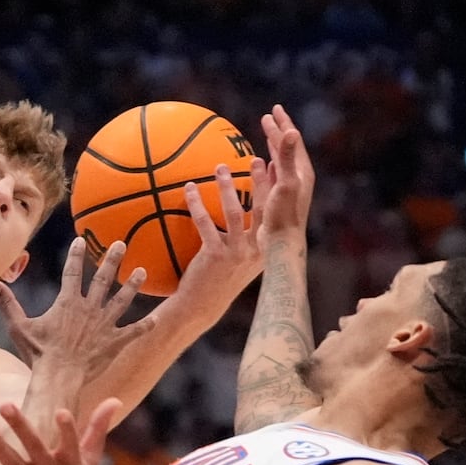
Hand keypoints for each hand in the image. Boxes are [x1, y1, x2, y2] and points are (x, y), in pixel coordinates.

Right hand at [0, 238, 153, 375]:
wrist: (60, 376)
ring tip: (142, 271)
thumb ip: (7, 304)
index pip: (72, 272)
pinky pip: (133, 331)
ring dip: (132, 285)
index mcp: (67, 303)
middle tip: (122, 243)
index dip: (75, 255)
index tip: (79, 239)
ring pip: (122, 300)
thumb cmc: (38, 353)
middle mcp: (89, 309)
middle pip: (103, 279)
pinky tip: (156, 319)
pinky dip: (145, 325)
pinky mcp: (115, 342)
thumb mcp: (19, 327)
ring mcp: (104, 325)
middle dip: (112, 259)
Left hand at [0, 399, 117, 464]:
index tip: (61, 412)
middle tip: (4, 405)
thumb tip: (114, 400)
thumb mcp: (89, 461)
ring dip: (0, 450)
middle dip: (20, 426)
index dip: (67, 430)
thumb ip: (97, 429)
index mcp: (69, 463)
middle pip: (34, 447)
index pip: (70, 443)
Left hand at [171, 161, 264, 318]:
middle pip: (262, 209)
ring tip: (221, 166)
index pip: (274, 214)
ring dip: (227, 187)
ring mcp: (237, 253)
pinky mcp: (216, 256)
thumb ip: (244, 237)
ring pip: (235, 212)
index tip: (274, 165)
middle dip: (261, 181)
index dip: (275, 190)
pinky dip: (197, 203)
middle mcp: (256, 250)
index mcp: (264, 249)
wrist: (201, 306)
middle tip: (255, 158)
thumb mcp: (238, 258)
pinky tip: (190, 188)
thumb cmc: (216, 279)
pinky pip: (205, 223)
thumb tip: (241, 210)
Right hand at [252, 104, 315, 245]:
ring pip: (280, 162)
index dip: (283, 124)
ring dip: (273, 148)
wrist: (281, 244)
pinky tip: (260, 164)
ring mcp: (287, 188)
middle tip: (268, 116)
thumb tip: (291, 131)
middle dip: (278, 132)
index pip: (292, 140)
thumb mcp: (286, 183)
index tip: (274, 109)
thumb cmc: (285, 214)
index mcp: (301, 171)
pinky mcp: (277, 199)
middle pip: (287, 148)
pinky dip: (266, 165)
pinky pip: (271, 175)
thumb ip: (288, 157)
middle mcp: (297, 178)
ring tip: (266, 137)